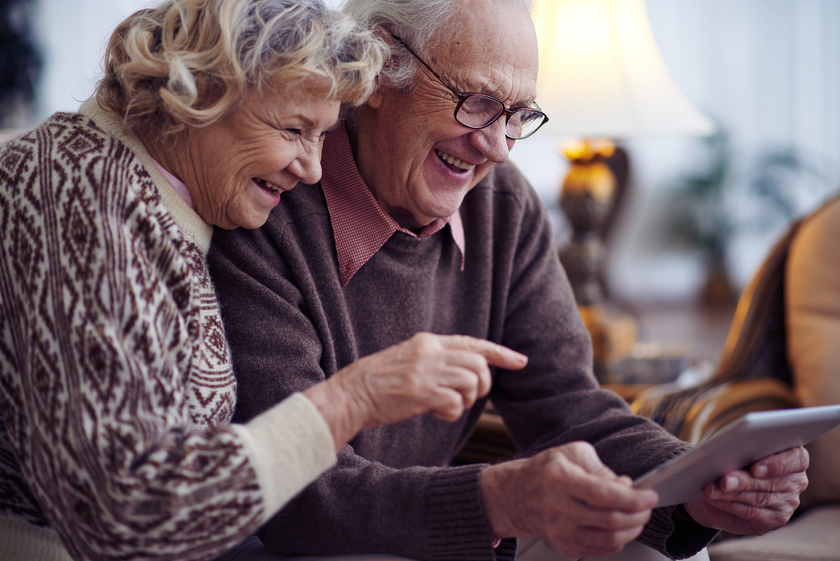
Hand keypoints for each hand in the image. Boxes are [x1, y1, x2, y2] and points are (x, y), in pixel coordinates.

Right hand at [305, 332, 527, 448]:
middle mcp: (430, 352)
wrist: (352, 393)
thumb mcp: (410, 359)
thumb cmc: (380, 381)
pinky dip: (452, 413)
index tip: (520, 361)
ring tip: (447, 406)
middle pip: (479, 365)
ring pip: (471, 383)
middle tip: (469, 398)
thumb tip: (468, 372)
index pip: (473, 343)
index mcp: (428, 342)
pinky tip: (436, 413)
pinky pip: (456, 403)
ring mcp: (426, 372)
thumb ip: (437, 360)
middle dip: (482, 385)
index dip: (500, 353)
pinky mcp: (422, 392)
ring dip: (467, 400)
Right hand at [481, 442, 658, 558]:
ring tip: (638, 518)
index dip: (633, 498)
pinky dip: (618, 540)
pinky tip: (620, 528)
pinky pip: (600, 549)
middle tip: (647, 506)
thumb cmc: (545, 471)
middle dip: (639, 515)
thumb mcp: (571, 454)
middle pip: (610, 520)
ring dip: (632, 530)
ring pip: (608, 539)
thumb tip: (625, 486)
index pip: (603, 494)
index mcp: (559, 479)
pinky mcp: (562, 546)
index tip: (649, 495)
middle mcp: (557, 508)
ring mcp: (559, 531)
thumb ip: (601, 468)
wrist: (515, 495)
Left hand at [684, 446, 808, 534]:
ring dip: (732, 494)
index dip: (777, 464)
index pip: (797, 459)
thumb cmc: (731, 460)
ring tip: (711, 490)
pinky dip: (729, 505)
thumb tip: (728, 455)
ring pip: (759, 498)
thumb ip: (739, 450)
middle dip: (744, 481)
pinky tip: (714, 499)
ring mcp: (788, 501)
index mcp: (793, 456)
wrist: (716, 487)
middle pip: (772, 481)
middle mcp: (795, 480)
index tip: (756, 468)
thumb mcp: (734, 450)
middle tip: (724, 481)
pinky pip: (752, 513)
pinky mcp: (775, 519)